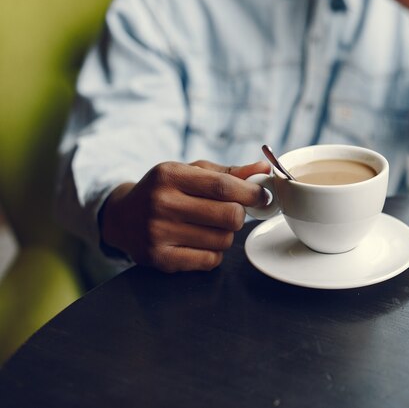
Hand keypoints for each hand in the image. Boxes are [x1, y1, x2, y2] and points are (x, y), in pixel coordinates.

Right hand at [99, 160, 269, 272]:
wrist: (122, 218)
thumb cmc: (165, 191)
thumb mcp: (191, 172)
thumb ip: (229, 172)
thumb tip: (263, 170)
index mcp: (170, 175)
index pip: (223, 186)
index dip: (251, 193)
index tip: (262, 196)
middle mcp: (161, 203)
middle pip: (229, 216)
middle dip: (239, 215)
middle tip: (232, 212)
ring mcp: (159, 233)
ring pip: (223, 240)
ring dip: (226, 235)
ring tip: (210, 227)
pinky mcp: (160, 259)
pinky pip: (209, 260)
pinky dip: (214, 253)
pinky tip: (201, 242)